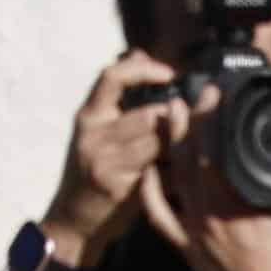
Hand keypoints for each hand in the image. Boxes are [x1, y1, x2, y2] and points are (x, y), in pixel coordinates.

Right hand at [40, 51, 190, 269]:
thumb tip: (139, 54)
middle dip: (177, 119)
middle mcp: (94, 133)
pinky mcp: (118, 184)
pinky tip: (184, 167)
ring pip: (157, 140)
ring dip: (180, 141)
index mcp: (90, 115)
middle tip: (197, 120)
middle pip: (148, 115)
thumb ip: (120, 97)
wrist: (73, 216)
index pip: (112, 77)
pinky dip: (176, 165)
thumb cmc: (95, 167)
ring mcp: (104, 160)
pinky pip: (158, 167)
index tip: (168, 73)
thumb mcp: (99, 128)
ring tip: (193, 142)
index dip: (142, 69)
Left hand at [140, 87, 270, 270]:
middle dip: (190, 121)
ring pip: (174, 179)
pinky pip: (161, 215)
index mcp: (244, 207)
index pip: (219, 149)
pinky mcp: (186, 247)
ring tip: (170, 116)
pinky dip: (153, 191)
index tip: (214, 92)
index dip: (213, 116)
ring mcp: (195, 232)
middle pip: (192, 157)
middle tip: (190, 95)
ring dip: (171, 145)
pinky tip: (151, 170)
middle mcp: (214, 217)